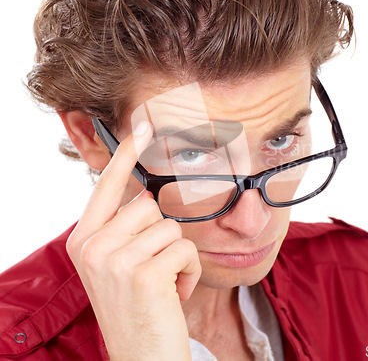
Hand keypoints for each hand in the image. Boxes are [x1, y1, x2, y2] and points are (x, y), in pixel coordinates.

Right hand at [66, 121, 200, 359]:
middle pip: (150, 206)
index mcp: (85, 239)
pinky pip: (185, 249)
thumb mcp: (119, 265)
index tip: (144, 123)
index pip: (107, 184)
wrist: (143, 358)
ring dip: (178, 255)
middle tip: (154, 269)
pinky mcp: (144, 273)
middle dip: (162, 235)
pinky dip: (189, 271)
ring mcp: (115, 259)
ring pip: (171, 227)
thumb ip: (125, 229)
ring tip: (164, 283)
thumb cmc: (137, 308)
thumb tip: (147, 195)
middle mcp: (93, 246)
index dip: (127, 153)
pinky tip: (173, 294)